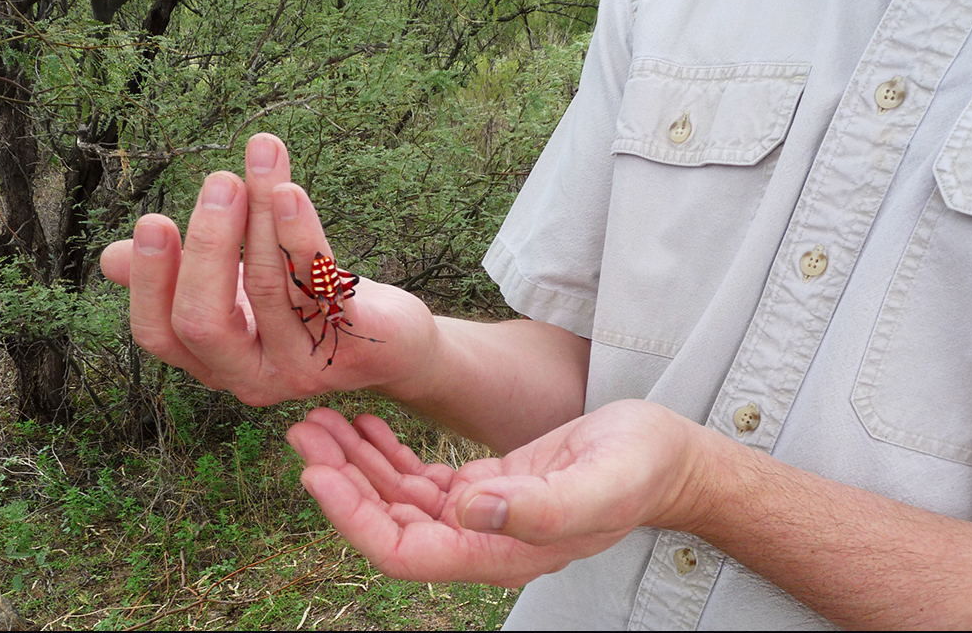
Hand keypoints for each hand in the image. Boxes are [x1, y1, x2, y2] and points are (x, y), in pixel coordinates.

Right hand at [100, 134, 434, 404]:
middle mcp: (252, 374)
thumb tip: (110, 259)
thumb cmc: (301, 310)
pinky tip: (289, 191)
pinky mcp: (352, 343)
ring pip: (270, 288)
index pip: (158, 334)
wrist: (390, 344)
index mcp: (212, 361)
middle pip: (205, 321)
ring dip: (261, 216)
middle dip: (207, 247)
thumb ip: (180, 277)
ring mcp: (303, 365)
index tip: (153, 220)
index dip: (150, 281)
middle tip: (218, 183)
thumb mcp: (235, 294)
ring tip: (261, 156)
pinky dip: (304, 235)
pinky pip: (323, 287)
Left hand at [286, 400, 710, 586]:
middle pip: (387, 524)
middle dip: (340, 482)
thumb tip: (467, 510)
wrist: (667, 459)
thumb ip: (539, 506)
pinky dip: (387, 453)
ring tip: (321, 421)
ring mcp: (479, 516)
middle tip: (304, 431)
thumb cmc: (640, 470)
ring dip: (355, 463)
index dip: (353, 519)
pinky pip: (419, 479)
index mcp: (500, 551)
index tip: (316, 473)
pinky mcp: (483, 488)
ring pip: (396, 498)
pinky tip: (366, 425)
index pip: (404, 552)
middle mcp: (480, 541)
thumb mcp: (599, 483)